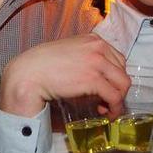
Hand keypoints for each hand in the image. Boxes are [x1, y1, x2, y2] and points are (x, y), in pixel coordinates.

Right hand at [0, 34, 130, 117]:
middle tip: (105, 101)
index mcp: (93, 39)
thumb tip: (97, 76)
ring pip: (123, 84)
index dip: (115, 77)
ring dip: (118, 99)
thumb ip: (85, 58)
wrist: (29, 72)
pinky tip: (105, 113)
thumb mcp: (70, 52)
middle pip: (122, 71)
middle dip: (117, 89)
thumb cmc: (44, 64)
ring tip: (106, 109)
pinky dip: (114, 108)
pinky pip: (114, 96)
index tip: (107, 88)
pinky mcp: (93, 79)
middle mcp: (98, 47)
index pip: (117, 59)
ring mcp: (97, 62)